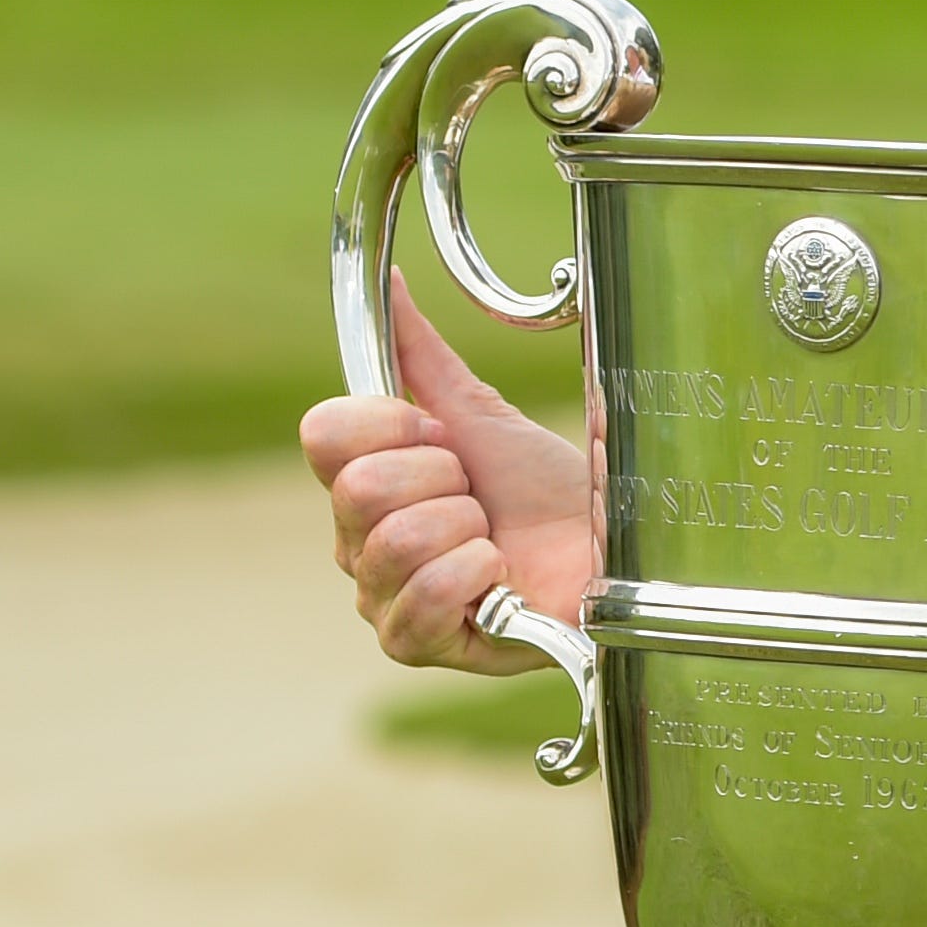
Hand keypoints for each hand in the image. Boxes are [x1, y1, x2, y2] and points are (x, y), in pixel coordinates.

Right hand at [297, 278, 600, 674]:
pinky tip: (497, 579)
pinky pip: (422, 601)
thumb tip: (392, 281)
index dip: (394, 424)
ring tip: (492, 539)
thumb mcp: (481, 414)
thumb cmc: (541, 490)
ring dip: (466, 530)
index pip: (324, 433)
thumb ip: (423, 355)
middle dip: (445, 480)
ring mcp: (378, 597)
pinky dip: (475, 577)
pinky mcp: (414, 645)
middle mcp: (353, 542)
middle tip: (478, 496)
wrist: (602, 545)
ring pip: (396, 541)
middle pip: (360, 488)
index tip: (445, 435)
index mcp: (357, 481)